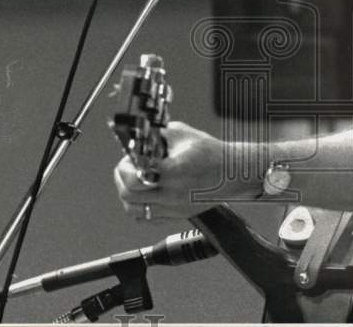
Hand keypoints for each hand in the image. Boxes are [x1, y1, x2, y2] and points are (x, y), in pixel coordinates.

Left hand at [113, 121, 228, 219]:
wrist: (231, 173)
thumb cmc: (210, 153)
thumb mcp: (182, 134)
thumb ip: (157, 135)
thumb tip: (138, 139)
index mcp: (173, 171)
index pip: (134, 176)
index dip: (125, 165)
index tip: (128, 157)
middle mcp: (172, 193)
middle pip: (129, 194)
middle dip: (122, 178)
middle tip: (126, 167)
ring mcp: (173, 208)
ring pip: (134, 210)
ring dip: (127, 194)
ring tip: (132, 181)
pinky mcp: (176, 215)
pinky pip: (146, 218)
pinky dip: (139, 207)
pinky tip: (144, 194)